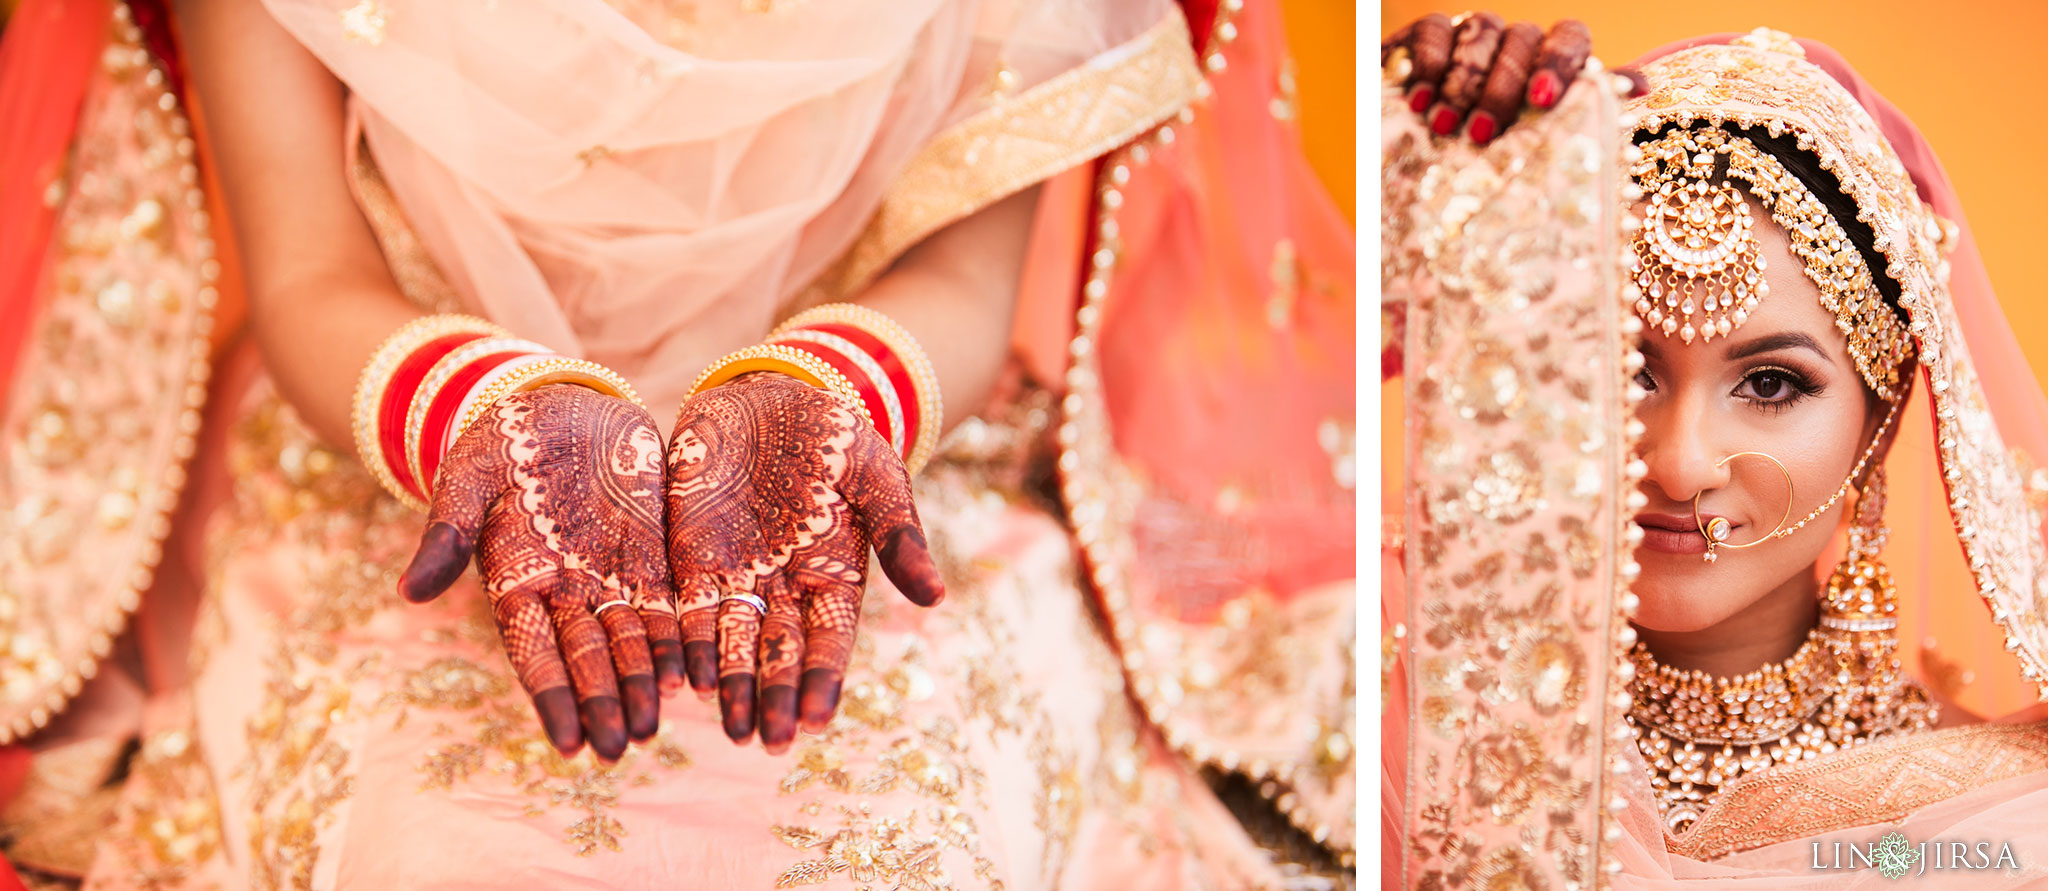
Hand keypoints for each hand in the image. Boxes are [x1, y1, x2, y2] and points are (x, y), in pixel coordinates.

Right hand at [397, 384, 681, 761]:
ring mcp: (610, 574)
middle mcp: (564, 590)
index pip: (532, 651)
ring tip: (654, 728)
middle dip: (603, 704)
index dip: (551, 698)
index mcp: (515, 580)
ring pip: (630, 641)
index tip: (567, 744)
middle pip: (586, 657)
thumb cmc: (503, 438)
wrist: (559, 399)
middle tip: (620, 748)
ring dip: (641, 684)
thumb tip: (407, 593)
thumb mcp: (470, 477)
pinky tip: (693, 676)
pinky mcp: (650, 553)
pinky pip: (667, 604)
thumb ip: (448, 533)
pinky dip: (677, 640)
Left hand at [665, 372, 944, 753]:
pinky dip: (686, 643)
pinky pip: (686, 608)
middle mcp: (786, 588)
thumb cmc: (835, 434)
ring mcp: (738, 575)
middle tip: (768, 741)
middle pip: (779, 653)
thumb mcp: (876, 476)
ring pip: (732, 642)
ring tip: (729, 728)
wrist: (772, 392)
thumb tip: (936, 599)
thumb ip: (899, 536)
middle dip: (774, 698)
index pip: (830, 640)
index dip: (823, 679)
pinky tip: (683, 677)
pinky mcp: (692, 555)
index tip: (817, 719)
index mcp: (836, 576)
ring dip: (731, 686)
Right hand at [1381, 13, 1643, 144]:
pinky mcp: (1431, 35)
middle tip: (1481, 134)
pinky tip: (1419, 99)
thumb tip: (1645, 85)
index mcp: (1550, 63)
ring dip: (1462, 83)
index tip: (1542, 100)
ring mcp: (1473, 35)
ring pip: (1480, 32)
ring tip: (1442, 126)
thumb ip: (1590, 110)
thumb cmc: (1493, 162)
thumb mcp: (1541, 146)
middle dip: (1500, 89)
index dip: (1559, 62)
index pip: (1569, 37)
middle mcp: (1516, 44)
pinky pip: (1435, 29)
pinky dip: (1429, 63)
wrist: (1423, 164)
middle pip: (1521, 39)